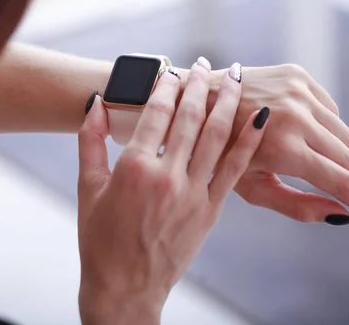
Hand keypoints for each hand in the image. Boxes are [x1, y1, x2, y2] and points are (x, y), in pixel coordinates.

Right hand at [77, 58, 267, 324]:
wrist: (125, 286)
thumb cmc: (100, 239)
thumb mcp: (88, 187)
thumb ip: (90, 141)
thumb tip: (96, 103)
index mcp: (133, 167)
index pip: (155, 113)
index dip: (166, 87)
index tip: (174, 71)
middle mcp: (166, 175)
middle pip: (189, 118)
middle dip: (200, 85)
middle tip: (207, 62)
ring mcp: (192, 193)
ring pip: (216, 136)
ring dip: (228, 102)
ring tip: (236, 75)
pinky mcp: (210, 209)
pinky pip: (234, 169)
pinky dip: (249, 141)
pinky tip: (260, 119)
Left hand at [204, 64, 348, 226]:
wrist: (196, 102)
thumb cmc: (218, 153)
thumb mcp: (253, 188)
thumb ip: (298, 205)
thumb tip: (342, 214)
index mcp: (283, 148)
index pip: (340, 180)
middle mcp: (296, 115)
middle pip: (348, 157)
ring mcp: (298, 91)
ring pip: (343, 133)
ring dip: (343, 156)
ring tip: (329, 169)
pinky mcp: (297, 75)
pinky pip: (330, 109)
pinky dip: (327, 128)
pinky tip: (310, 137)